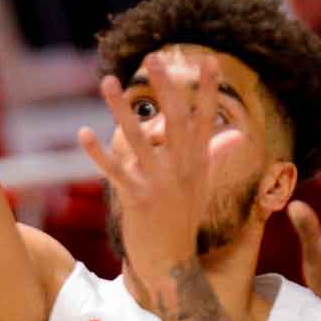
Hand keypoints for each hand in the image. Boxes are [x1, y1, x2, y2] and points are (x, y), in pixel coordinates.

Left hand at [77, 54, 239, 299]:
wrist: (171, 262)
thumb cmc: (184, 218)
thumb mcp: (202, 183)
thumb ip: (215, 154)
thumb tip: (237, 135)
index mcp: (196, 161)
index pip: (203, 118)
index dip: (206, 89)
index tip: (208, 60)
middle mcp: (181, 168)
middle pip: (174, 120)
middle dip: (165, 88)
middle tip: (154, 58)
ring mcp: (158, 182)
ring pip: (138, 139)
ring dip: (120, 109)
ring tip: (107, 82)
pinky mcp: (136, 198)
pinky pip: (114, 171)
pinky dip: (98, 153)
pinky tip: (83, 133)